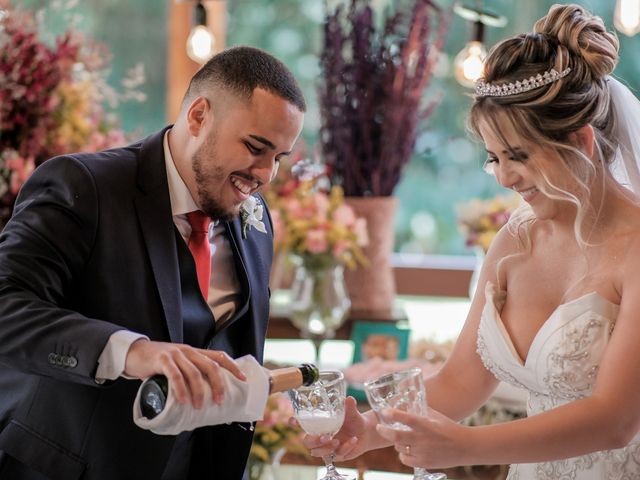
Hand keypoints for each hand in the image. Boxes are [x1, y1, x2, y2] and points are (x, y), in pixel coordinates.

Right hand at [124, 339, 245, 408]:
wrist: (134, 353)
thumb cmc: (158, 363)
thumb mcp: (178, 365)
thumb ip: (189, 374)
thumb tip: (204, 396)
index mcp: (195, 352)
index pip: (219, 356)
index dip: (233, 367)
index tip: (243, 379)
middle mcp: (188, 351)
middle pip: (211, 366)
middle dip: (218, 384)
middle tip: (220, 401)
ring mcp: (176, 354)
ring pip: (194, 372)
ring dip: (199, 391)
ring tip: (200, 406)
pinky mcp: (162, 360)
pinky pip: (175, 375)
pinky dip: (181, 388)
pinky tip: (184, 400)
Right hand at [297, 397, 382, 460]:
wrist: (366, 433)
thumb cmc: (353, 420)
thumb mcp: (351, 412)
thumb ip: (349, 406)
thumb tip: (348, 399)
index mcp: (319, 424)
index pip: (302, 424)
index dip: (295, 422)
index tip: (293, 420)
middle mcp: (320, 436)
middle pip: (307, 442)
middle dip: (313, 441)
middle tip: (325, 437)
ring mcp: (327, 447)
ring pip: (317, 453)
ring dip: (326, 448)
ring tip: (338, 441)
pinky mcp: (337, 455)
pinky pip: (337, 455)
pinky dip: (345, 448)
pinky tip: (353, 440)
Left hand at [376, 406, 470, 468]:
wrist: (465, 447)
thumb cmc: (448, 427)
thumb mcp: (435, 415)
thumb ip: (420, 408)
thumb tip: (407, 397)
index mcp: (426, 424)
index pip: (406, 418)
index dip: (392, 414)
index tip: (384, 412)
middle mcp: (423, 439)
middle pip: (396, 436)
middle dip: (384, 431)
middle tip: (379, 427)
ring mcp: (423, 452)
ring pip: (399, 447)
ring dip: (396, 442)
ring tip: (399, 438)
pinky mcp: (424, 463)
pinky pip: (405, 459)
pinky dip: (403, 454)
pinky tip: (406, 449)